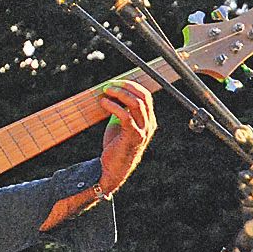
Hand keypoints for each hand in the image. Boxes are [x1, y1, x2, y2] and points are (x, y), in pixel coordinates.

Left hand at [96, 79, 156, 194]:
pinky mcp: (133, 136)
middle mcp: (149, 124)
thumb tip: (111, 91)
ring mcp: (143, 131)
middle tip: (110, 85)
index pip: (146, 96)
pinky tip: (103, 103)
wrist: (113, 169)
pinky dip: (113, 106)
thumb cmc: (115, 145)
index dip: (131, 86)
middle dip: (126, 87)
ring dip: (120, 94)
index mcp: (148, 120)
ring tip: (106, 91)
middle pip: (143, 96)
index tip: (116, 82)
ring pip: (136, 103)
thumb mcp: (120, 125)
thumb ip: (121, 110)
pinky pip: (125, 115)